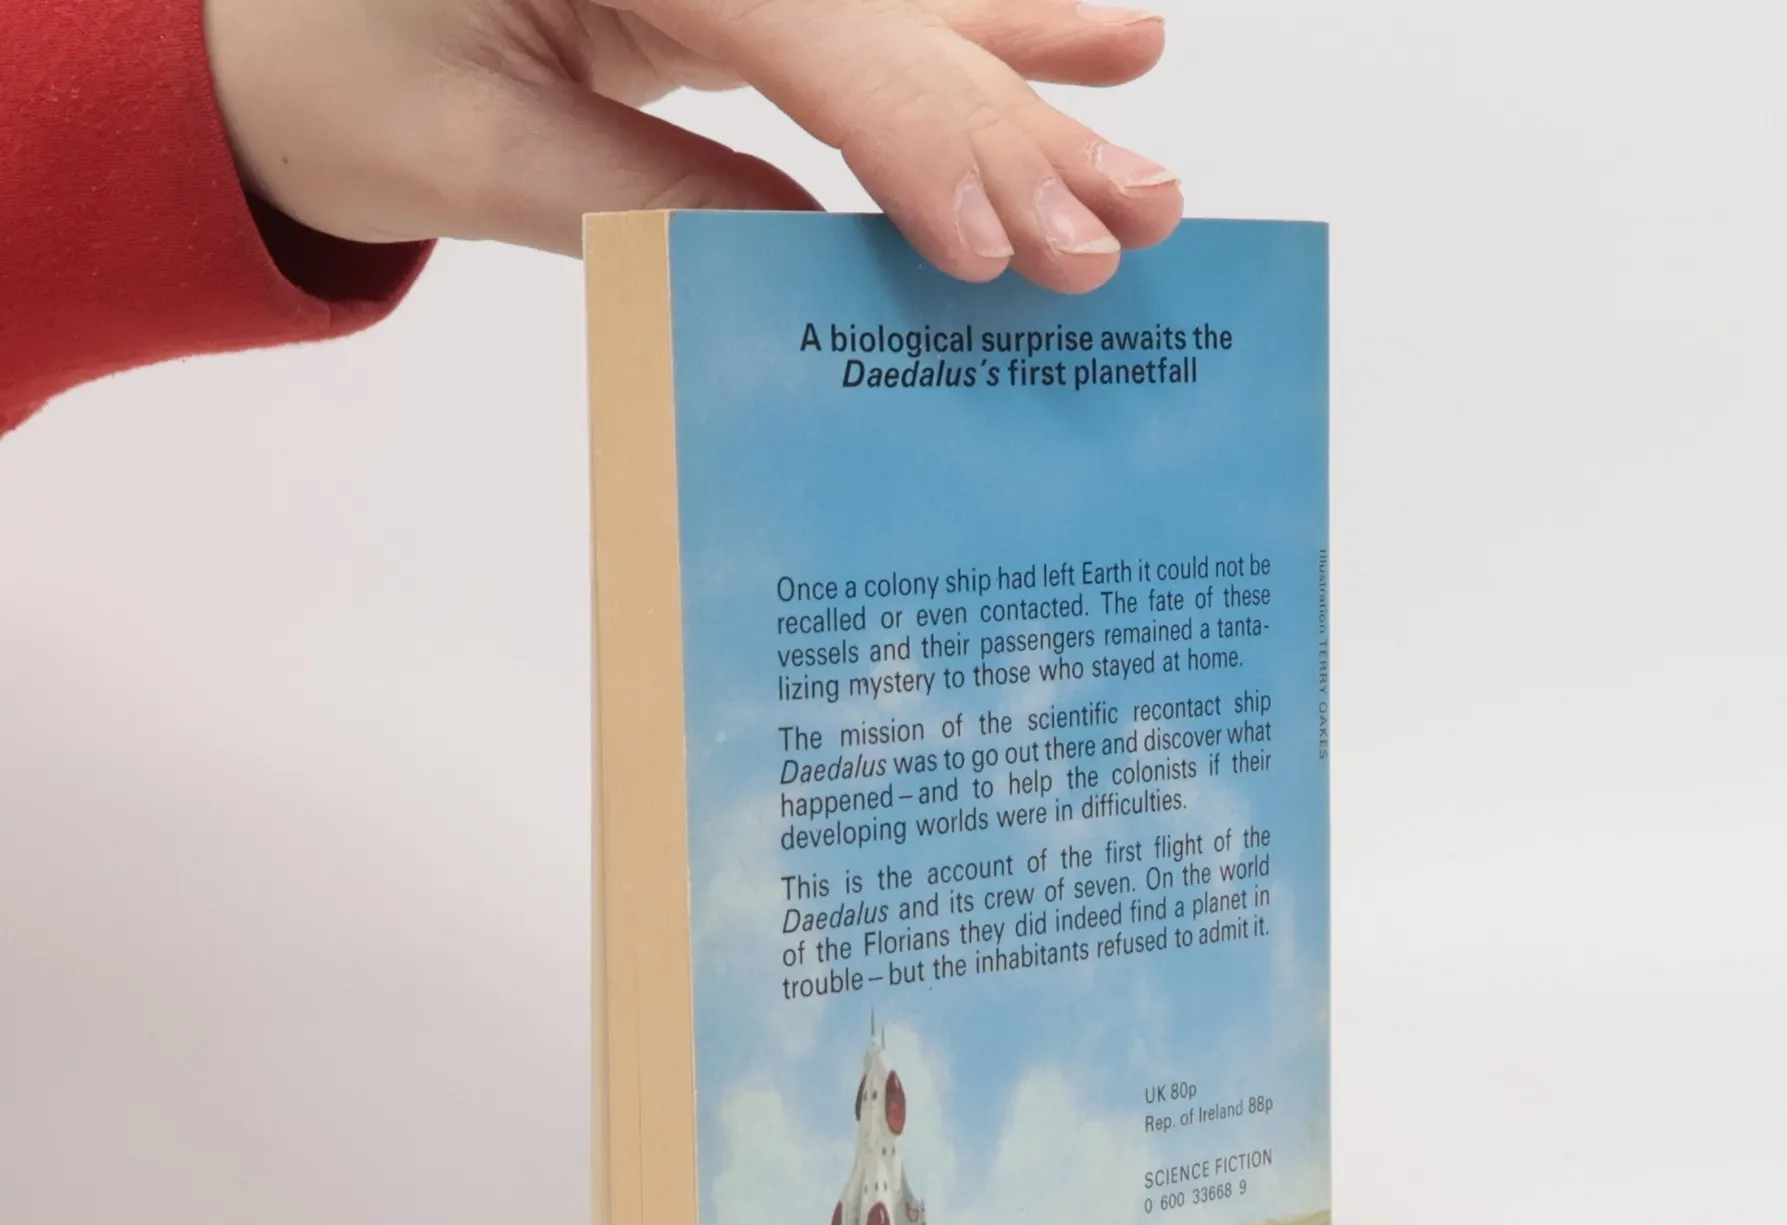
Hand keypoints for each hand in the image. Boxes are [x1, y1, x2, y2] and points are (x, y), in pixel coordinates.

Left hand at [203, 0, 1182, 292]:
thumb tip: (828, 269)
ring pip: (905, 7)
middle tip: (1121, 235)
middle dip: (1006, 133)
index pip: (806, 23)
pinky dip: (987, 34)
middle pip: (883, 12)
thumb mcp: (483, 159)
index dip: (916, 136)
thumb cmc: (340, 78)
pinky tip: (1109, 39)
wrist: (274, 29)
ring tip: (1145, 162)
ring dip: (1036, 87)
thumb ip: (662, 203)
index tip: (1001, 252)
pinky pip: (877, 8)